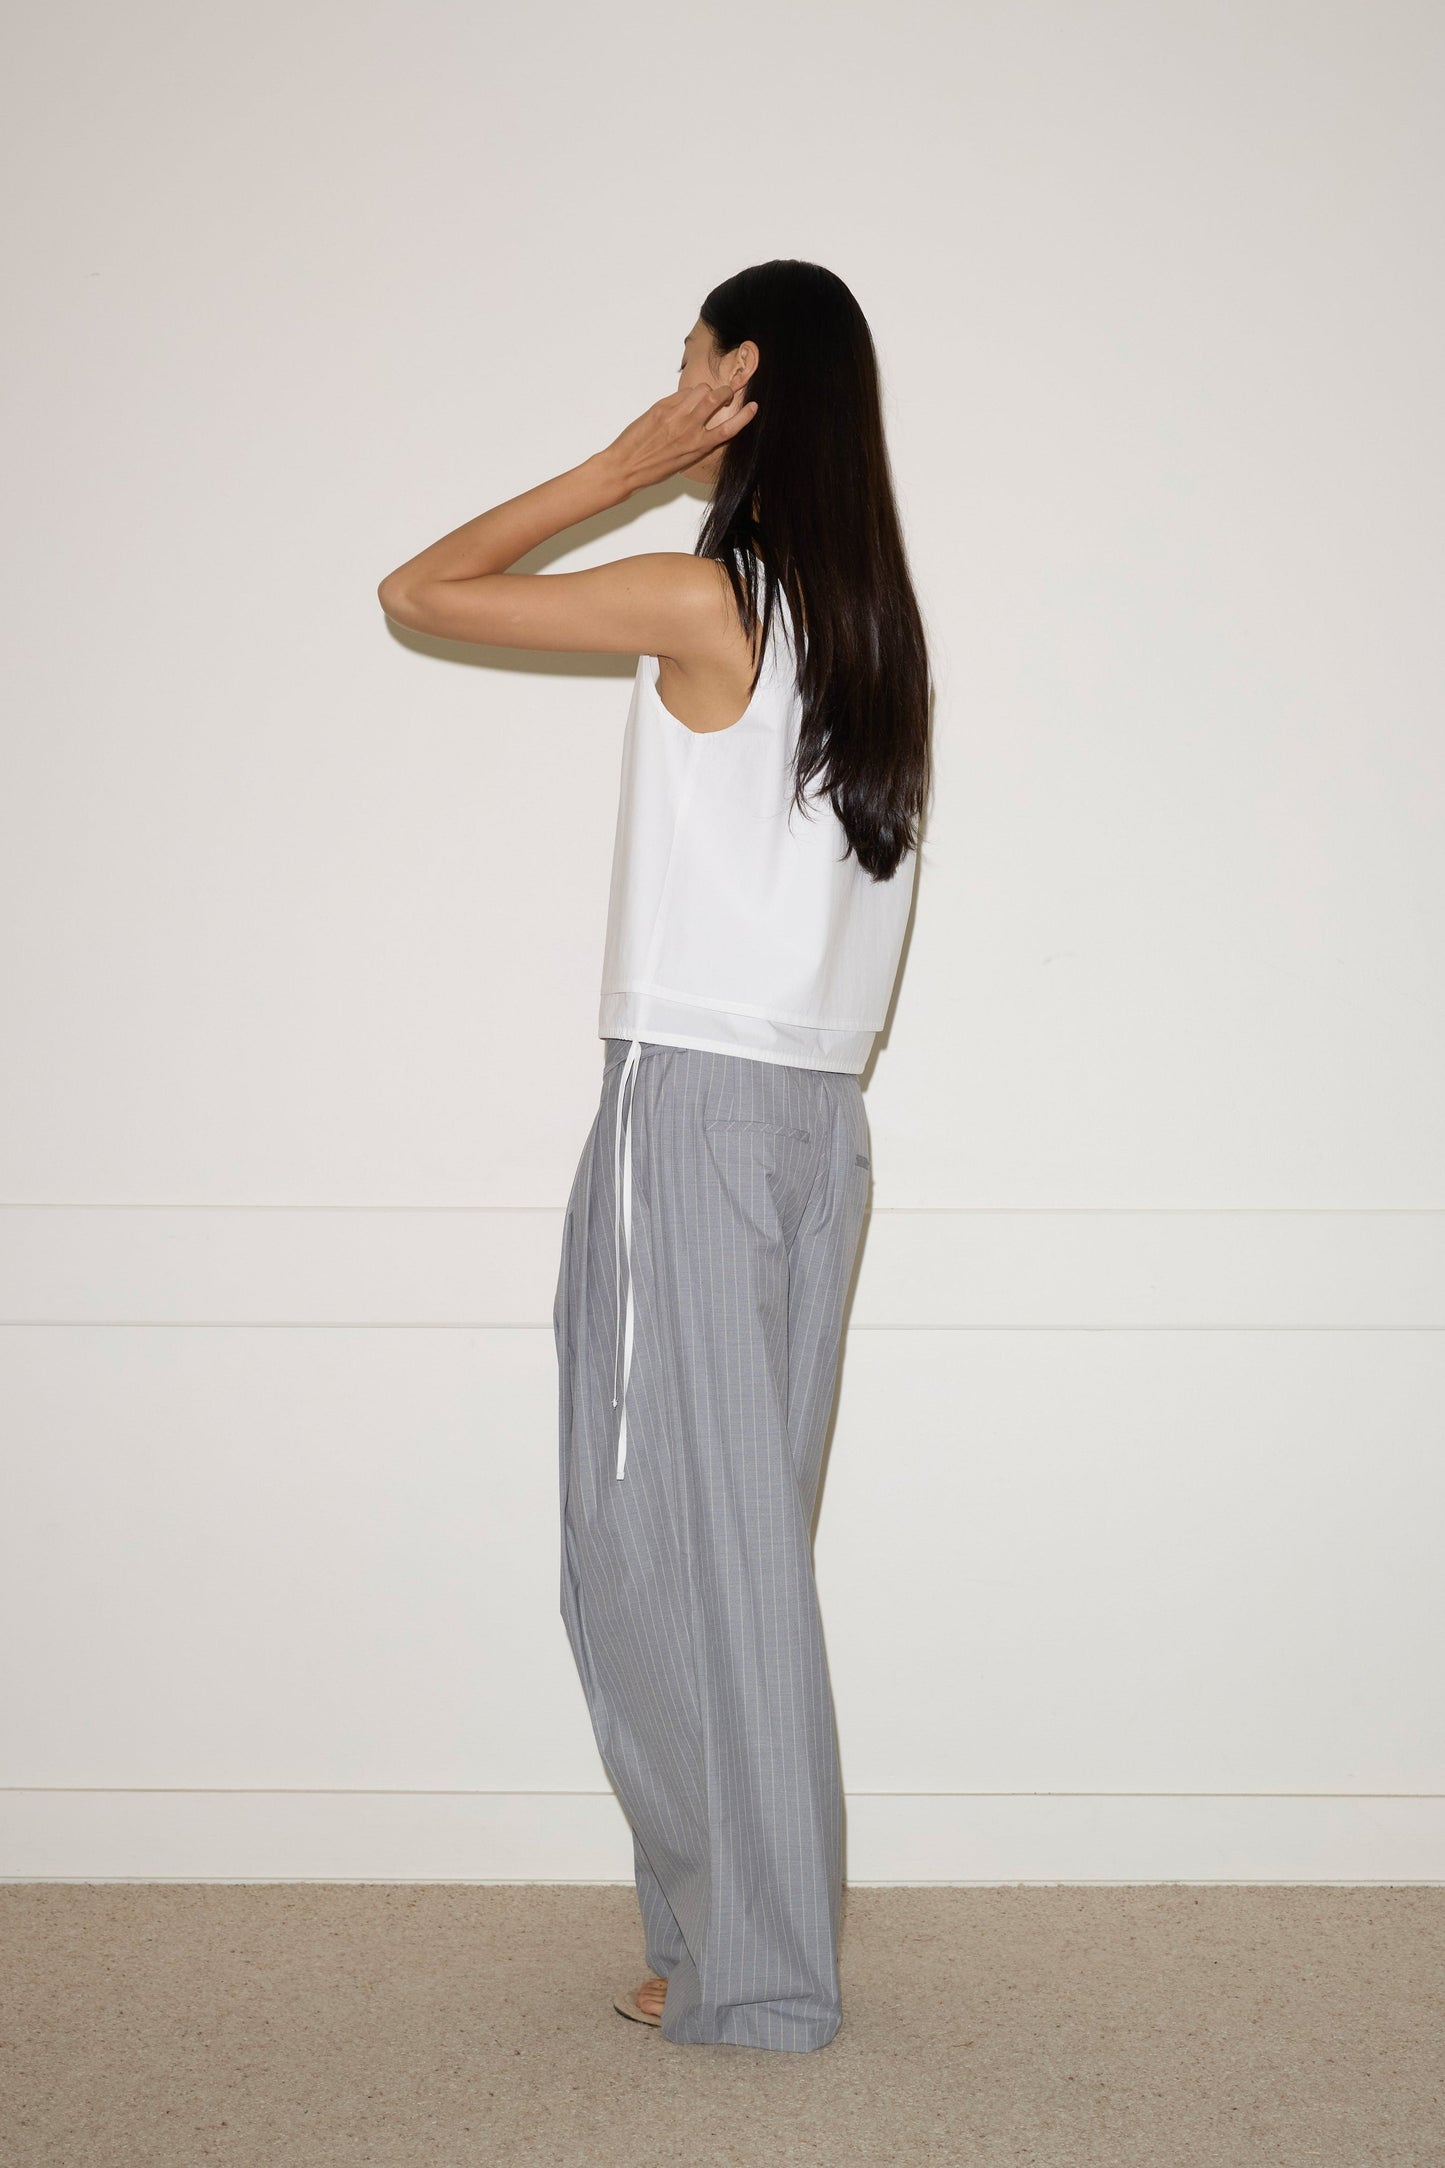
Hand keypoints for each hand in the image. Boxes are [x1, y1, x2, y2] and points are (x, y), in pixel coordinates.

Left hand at [602, 380, 757, 493]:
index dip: (745, 416)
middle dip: (725, 391)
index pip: (729, 428)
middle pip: (717, 398)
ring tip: (701, 398)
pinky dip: (687, 395)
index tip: (753, 407)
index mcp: (699, 447)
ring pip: (701, 390)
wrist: (625, 467)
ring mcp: (675, 416)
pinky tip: (682, 403)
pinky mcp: (661, 407)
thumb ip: (699, 442)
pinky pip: (682, 393)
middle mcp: (690, 429)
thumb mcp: (685, 461)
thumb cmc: (654, 469)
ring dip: (706, 390)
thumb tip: (708, 425)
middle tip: (724, 394)